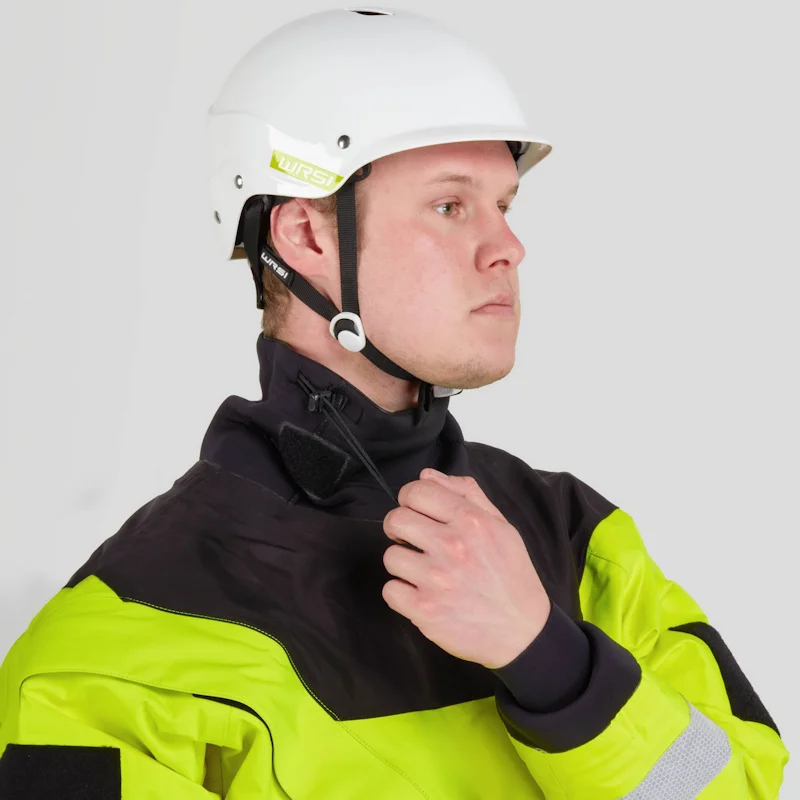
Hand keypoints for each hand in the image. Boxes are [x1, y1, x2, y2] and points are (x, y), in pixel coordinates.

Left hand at [381, 468, 550, 669]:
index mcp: (471, 521)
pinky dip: (402, 594)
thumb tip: (427, 475)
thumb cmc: (511, 577)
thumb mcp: (501, 526)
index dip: (410, 498)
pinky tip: (422, 594)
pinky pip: (390, 590)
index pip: (417, 491)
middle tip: (414, 539)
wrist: (523, 631)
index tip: (415, 510)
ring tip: (425, 571)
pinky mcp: (425, 610)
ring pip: (390, 556)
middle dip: (400, 528)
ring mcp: (437, 580)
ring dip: (404, 563)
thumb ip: (466, 494)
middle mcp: (452, 546)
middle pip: (395, 520)